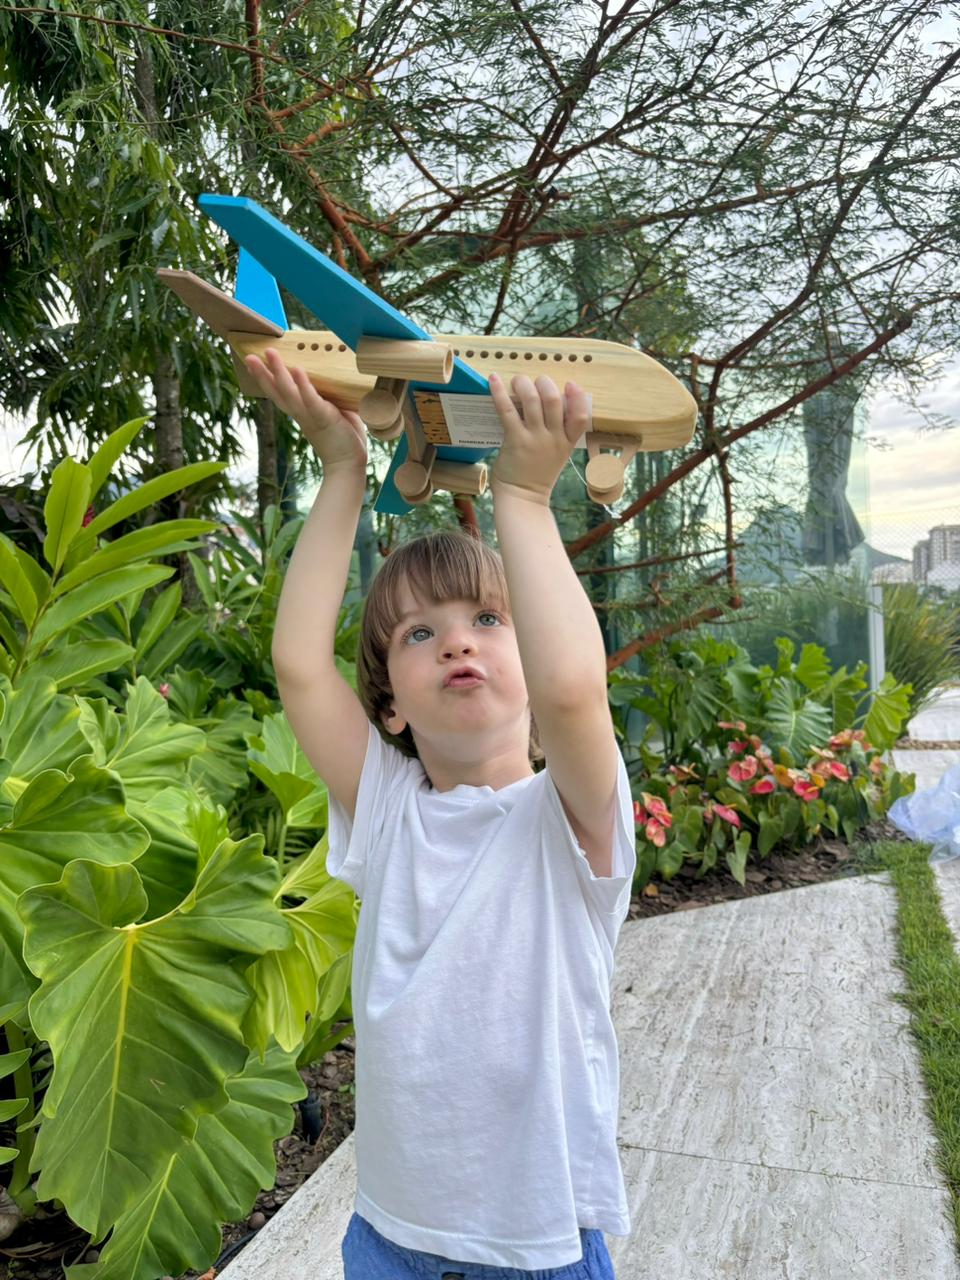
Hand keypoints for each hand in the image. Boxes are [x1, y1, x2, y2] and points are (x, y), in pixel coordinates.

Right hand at [244, 348, 367, 472]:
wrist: (349, 465)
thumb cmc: (345, 440)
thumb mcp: (336, 414)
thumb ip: (332, 399)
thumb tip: (337, 381)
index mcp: (301, 412)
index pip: (280, 394)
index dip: (266, 379)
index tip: (254, 364)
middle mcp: (301, 413)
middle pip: (276, 392)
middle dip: (262, 374)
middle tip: (249, 356)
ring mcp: (310, 416)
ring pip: (288, 392)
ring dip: (279, 372)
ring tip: (270, 353)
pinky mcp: (323, 418)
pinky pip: (310, 400)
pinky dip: (303, 385)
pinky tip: (296, 370)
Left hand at [488, 373, 589, 502]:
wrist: (522, 498)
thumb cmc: (537, 475)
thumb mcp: (557, 454)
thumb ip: (558, 432)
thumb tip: (547, 403)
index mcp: (567, 442)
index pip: (581, 416)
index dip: (578, 396)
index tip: (571, 385)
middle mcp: (553, 438)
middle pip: (554, 401)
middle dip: (545, 383)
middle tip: (536, 381)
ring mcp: (534, 439)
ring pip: (533, 401)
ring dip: (524, 384)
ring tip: (518, 380)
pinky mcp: (514, 440)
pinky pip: (507, 410)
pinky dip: (499, 393)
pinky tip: (494, 380)